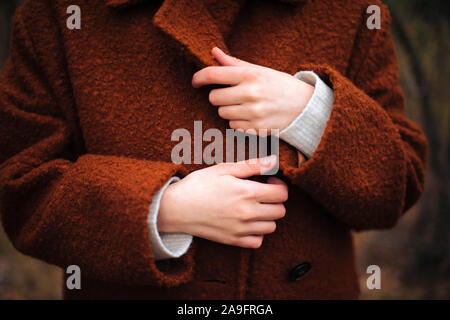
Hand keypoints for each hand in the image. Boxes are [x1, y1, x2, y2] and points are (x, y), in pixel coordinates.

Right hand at [158, 155, 287, 248]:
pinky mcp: (233, 241)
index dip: (279, 185)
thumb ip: (252, 165)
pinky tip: (248, 222)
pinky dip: (257, 233)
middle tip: (262, 193)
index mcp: (247, 192)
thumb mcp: (224, 169)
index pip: (282, 194)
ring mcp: (241, 229)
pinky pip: (258, 241)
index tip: (269, 181)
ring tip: (254, 207)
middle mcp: (248, 213)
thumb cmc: (198, 185)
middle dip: (275, 200)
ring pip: (271, 227)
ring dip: (268, 216)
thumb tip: (274, 160)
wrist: (176, 208)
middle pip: (280, 211)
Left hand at [192, 47, 313, 134]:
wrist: (304, 105)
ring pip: (222, 113)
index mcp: (249, 75)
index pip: (212, 74)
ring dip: (228, 110)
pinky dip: (237, 122)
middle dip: (218, 96)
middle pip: (214, 98)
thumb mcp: (259, 70)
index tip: (195, 81)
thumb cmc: (278, 85)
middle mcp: (250, 93)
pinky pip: (233, 126)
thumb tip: (214, 52)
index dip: (199, 78)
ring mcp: (253, 113)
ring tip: (243, 105)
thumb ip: (234, 63)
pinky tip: (250, 116)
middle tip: (230, 94)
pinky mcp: (256, 128)